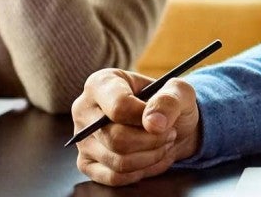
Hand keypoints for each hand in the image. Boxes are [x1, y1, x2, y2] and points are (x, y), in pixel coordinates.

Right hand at [72, 68, 201, 186]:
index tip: (165, 122)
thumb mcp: (179, 92)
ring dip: (150, 156)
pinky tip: (153, 158)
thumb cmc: (168, 104)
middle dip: (153, 141)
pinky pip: (114, 177)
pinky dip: (141, 171)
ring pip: (117, 161)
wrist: (167, 125)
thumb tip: (154, 123)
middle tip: (169, 133)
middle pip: (117, 138)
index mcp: (101, 83)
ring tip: (164, 144)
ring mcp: (82, 139)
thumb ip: (169, 100)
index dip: (146, 118)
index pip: (119, 107)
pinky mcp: (86, 163)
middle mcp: (84, 110)